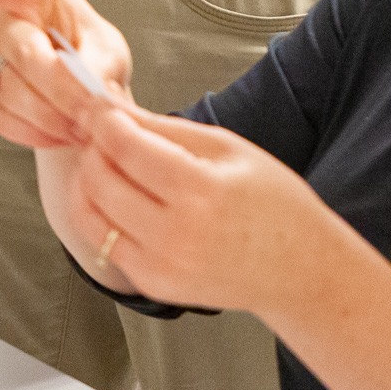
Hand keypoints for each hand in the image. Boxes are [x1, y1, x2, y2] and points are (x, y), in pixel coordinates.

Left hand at [0, 0, 336, 318]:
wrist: (301, 269)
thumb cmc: (274, 203)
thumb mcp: (227, 147)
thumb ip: (165, 128)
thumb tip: (114, 105)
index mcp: (201, 190)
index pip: (123, 144)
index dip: (105, 119)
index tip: (104, 107)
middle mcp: (176, 233)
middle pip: (99, 176)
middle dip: (95, 147)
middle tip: (110, 134)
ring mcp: (161, 264)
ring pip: (90, 211)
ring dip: (91, 180)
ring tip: (114, 164)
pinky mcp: (152, 284)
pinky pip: (103, 240)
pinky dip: (102, 213)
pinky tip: (123, 197)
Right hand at [0, 0, 129, 153]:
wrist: (88, 105)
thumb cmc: (97, 64)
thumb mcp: (108, 56)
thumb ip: (91, 67)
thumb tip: (75, 87)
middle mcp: (2, 18)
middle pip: (21, 49)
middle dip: (60, 86)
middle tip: (91, 109)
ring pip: (10, 89)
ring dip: (51, 115)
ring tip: (82, 123)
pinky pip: (0, 116)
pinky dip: (35, 131)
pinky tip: (57, 131)